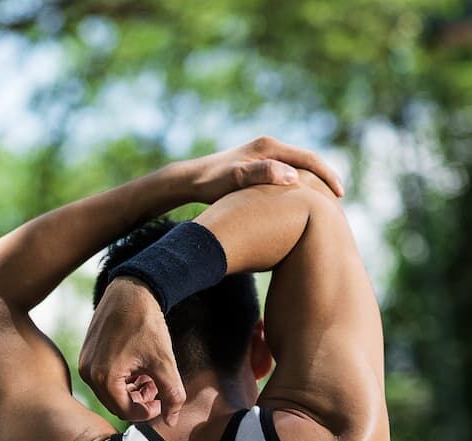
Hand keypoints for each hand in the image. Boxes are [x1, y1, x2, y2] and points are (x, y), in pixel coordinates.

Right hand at [78, 276, 185, 425]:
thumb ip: (172, 395)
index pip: (126, 412)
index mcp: (104, 377)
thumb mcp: (164, 362)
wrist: (130, 292)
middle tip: (157, 389)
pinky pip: (103, 379)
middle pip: (116, 404)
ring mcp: (85, 363)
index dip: (148, 412)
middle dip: (139, 402)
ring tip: (149, 377)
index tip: (163, 402)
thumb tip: (172, 421)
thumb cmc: (145, 324)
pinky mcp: (86, 355)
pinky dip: (121, 380)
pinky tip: (137, 367)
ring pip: (110, 392)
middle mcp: (88, 373)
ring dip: (131, 391)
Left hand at [183, 135, 343, 203]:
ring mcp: (263, 157)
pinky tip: (299, 205)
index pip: (309, 159)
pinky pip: (285, 177)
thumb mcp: (235, 179)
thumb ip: (261, 174)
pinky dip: (297, 188)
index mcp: (269, 147)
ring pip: (297, 170)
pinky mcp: (257, 167)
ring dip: (312, 185)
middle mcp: (269, 148)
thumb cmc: (210, 182)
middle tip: (339, 203)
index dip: (327, 176)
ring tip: (325, 206)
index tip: (340, 195)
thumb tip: (292, 176)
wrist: (189, 180)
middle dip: (324, 181)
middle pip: (307, 163)